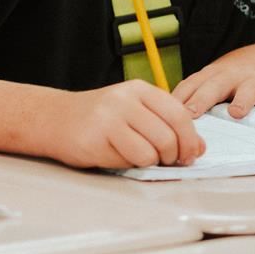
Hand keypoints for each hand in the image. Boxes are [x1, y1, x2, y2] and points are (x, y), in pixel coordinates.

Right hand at [43, 80, 205, 169]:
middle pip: (170, 135)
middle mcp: (125, 99)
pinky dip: (132, 164)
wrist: (54, 119)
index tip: (189, 154)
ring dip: (152, 161)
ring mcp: (110, 117)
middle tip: (165, 160)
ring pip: (153, 150)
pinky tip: (119, 156)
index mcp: (139, 89)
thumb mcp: (135, 113)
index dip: (191, 139)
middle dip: (174, 155)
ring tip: (139, 156)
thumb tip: (199, 147)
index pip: (179, 114)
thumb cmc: (99, 119)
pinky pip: (132, 159)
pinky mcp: (97, 137)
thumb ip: (166, 125)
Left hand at [173, 49, 254, 118]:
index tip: (166, 113)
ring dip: (241, 100)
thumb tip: (170, 119)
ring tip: (236, 113)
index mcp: (212, 75)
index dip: (179, 98)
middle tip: (190, 114)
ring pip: (247, 89)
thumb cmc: (238, 76)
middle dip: (201, 100)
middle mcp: (232, 76)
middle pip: (214, 86)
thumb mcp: (215, 79)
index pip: (191, 85)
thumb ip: (196, 94)